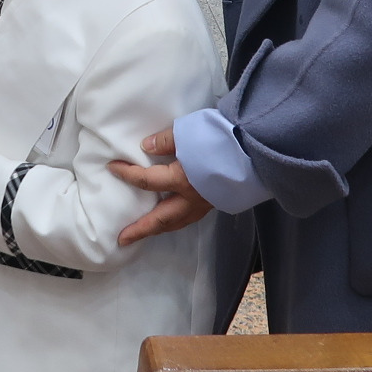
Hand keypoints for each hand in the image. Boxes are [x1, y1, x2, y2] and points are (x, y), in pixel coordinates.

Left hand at [106, 129, 214, 246]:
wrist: (258, 149)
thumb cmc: (223, 139)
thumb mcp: (190, 133)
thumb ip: (166, 140)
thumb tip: (146, 147)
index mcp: (182, 180)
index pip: (147, 180)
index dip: (128, 174)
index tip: (113, 168)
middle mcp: (192, 198)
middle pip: (161, 219)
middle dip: (141, 229)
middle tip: (123, 238)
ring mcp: (207, 203)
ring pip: (178, 222)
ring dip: (160, 228)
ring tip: (147, 231)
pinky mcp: (218, 200)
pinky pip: (191, 216)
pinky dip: (177, 220)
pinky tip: (174, 215)